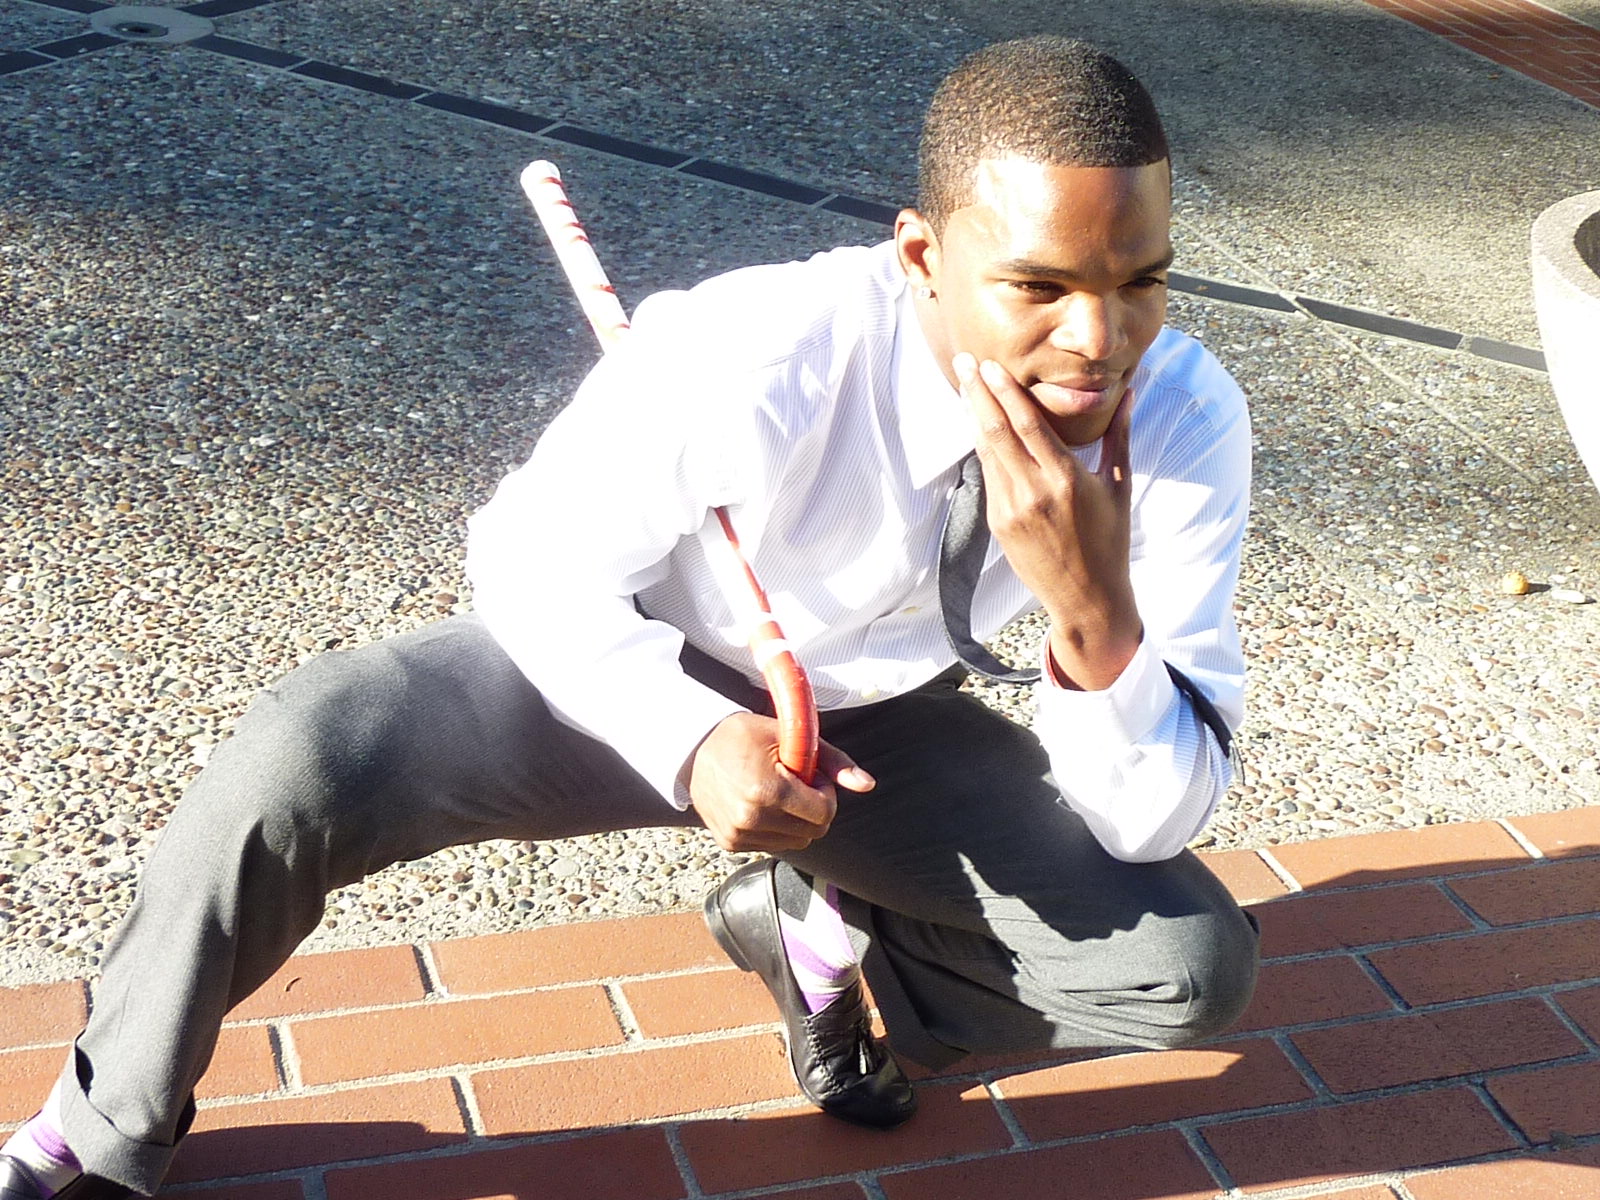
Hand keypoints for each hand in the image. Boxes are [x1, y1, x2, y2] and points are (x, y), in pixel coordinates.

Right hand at [688, 712, 874, 851]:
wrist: (693, 746)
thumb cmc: (742, 735)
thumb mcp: (788, 736)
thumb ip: (832, 760)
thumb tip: (867, 784)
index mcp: (767, 791)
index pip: (824, 813)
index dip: (824, 792)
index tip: (810, 775)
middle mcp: (751, 819)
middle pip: (813, 832)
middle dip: (814, 808)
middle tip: (796, 782)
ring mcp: (738, 835)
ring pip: (795, 843)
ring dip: (796, 821)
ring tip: (777, 792)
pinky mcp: (730, 844)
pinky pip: (772, 845)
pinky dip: (775, 828)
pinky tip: (762, 804)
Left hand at [955, 353, 1141, 689]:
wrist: (1086, 597)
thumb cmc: (1110, 541)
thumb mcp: (1119, 486)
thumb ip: (1119, 436)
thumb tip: (1129, 392)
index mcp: (1065, 479)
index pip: (1027, 423)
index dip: (1005, 390)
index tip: (990, 364)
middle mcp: (1033, 492)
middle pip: (996, 430)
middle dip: (977, 392)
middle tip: (964, 360)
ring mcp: (1011, 509)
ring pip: (986, 451)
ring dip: (973, 415)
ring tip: (965, 384)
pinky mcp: (997, 523)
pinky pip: (988, 475)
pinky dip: (982, 446)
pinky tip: (977, 424)